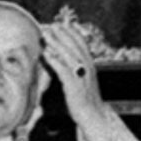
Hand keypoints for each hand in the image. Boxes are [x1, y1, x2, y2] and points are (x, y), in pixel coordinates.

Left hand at [40, 21, 113, 140]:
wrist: (93, 116)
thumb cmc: (84, 100)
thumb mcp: (79, 81)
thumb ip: (72, 70)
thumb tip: (61, 61)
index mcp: (89, 65)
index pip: (81, 44)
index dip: (71, 33)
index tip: (61, 23)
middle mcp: (87, 67)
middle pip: (74, 46)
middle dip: (62, 34)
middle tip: (50, 24)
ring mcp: (81, 76)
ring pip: (69, 55)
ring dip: (57, 43)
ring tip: (46, 34)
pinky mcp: (74, 86)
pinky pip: (63, 70)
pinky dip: (55, 59)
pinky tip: (47, 53)